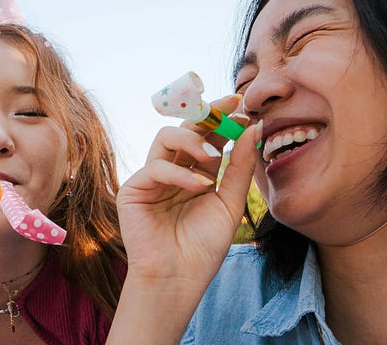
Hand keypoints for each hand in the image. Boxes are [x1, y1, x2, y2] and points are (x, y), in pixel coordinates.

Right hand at [117, 95, 260, 286]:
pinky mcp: (134, 189)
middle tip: (229, 107)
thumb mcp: (229, 204)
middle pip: (186, 129)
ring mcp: (152, 178)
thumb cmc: (203, 248)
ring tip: (213, 154)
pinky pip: (155, 167)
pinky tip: (199, 186)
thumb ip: (239, 167)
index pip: (208, 137)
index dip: (223, 120)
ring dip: (192, 138)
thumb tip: (252, 128)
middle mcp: (173, 171)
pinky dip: (179, 173)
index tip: (244, 107)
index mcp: (196, 174)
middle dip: (207, 115)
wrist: (178, 279)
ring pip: (166, 137)